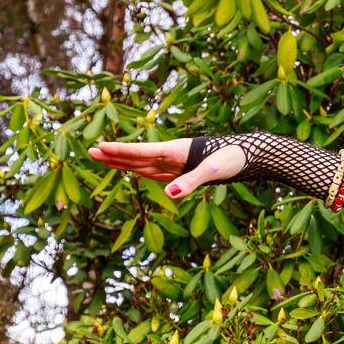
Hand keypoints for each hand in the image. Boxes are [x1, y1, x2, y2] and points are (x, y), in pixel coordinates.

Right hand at [86, 138, 244, 199]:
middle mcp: (174, 155)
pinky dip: (142, 169)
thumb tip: (169, 195)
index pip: (142, 152)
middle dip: (115, 155)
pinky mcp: (185, 169)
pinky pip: (158, 170)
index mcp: (177, 152)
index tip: (99, 148)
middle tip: (90, 151)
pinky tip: (134, 169)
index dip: (120, 151)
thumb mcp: (213, 171)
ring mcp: (178, 162)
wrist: (253, 153)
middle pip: (138, 156)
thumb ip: (191, 182)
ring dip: (125, 161)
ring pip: (145, 162)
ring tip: (103, 157)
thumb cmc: (235, 158)